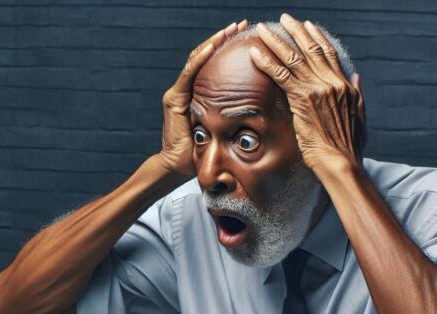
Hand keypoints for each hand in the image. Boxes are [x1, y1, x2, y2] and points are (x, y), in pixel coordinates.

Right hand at [158, 19, 249, 175]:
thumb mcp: (223, 127)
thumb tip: (262, 108)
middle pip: (205, 55)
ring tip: (230, 30)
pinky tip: (213, 46)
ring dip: (214, 42)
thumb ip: (233, 114)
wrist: (179, 166)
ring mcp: (178, 92)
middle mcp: (187, 88)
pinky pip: (188, 74)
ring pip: (197, 59)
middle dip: (223, 38)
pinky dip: (201, 59)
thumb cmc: (202, 150)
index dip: (228, 47)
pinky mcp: (174, 99)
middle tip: (242, 24)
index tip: (246, 35)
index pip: (214, 63)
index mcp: (199, 93)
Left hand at [249, 14, 365, 169]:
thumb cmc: (348, 146)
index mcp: (344, 84)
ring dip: (276, 41)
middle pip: (311, 48)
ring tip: (263, 29)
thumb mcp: (359, 116)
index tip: (308, 26)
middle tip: (285, 18)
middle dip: (296, 31)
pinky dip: (266, 62)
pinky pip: (280, 75)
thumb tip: (356, 77)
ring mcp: (317, 88)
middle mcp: (332, 82)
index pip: (329, 53)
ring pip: (292, 57)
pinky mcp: (302, 99)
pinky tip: (255, 53)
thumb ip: (356, 94)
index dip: (317, 38)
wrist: (341, 162)